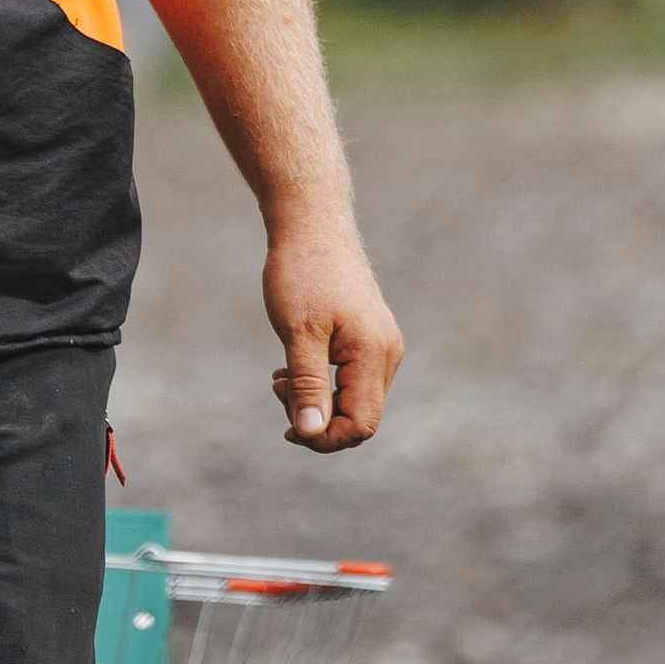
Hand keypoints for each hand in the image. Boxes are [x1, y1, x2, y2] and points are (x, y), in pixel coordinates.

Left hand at [265, 220, 402, 452]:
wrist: (312, 225)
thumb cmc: (302, 274)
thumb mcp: (298, 333)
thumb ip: (307, 385)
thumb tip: (310, 433)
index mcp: (374, 355)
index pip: (360, 424)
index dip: (324, 438)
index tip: (286, 428)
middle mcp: (387, 355)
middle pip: (358, 417)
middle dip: (317, 419)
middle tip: (277, 387)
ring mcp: (380, 346)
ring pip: (352, 400)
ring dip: (316, 400)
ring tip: (280, 376)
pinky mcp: (368, 339)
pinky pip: (350, 380)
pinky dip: (321, 383)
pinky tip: (291, 368)